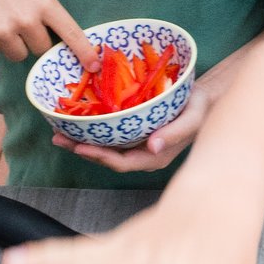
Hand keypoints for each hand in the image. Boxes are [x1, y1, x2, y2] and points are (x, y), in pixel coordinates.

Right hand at [0, 0, 97, 68]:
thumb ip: (46, 12)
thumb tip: (60, 43)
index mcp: (43, 2)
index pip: (70, 32)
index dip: (84, 52)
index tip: (94, 67)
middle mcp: (26, 17)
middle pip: (40, 50)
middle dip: (30, 39)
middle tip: (14, 17)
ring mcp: (1, 28)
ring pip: (17, 56)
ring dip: (7, 44)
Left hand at [50, 54, 236, 173]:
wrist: (205, 100)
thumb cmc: (200, 108)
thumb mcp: (193, 118)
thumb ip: (176, 132)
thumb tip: (153, 146)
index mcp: (155, 156)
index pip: (123, 163)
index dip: (100, 157)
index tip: (80, 147)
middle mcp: (143, 153)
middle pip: (107, 157)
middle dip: (82, 149)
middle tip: (58, 137)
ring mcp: (136, 144)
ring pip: (105, 147)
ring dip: (81, 141)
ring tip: (59, 132)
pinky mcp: (133, 132)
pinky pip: (109, 135)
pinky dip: (92, 130)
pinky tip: (77, 121)